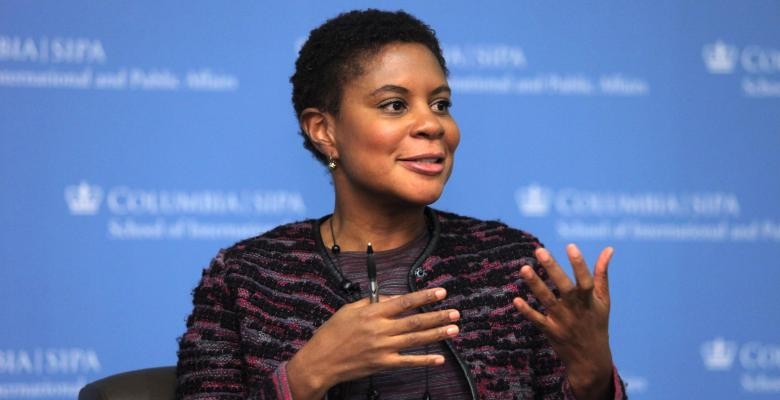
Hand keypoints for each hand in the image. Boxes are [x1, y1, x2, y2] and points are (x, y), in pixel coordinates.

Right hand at [287, 288, 460, 399]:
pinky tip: (439, 358)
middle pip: (415, 320)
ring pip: (416, 339)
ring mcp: (383, 348)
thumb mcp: (349, 310)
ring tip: (454, 329)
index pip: (404, 302)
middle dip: (438, 315)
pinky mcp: (383, 364)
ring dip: (437, 334)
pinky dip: (425, 360)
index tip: (441, 292)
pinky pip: (408, 361)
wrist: (321, 361)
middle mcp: (381, 329)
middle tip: (455, 312)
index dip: (424, 297)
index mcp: (373, 313)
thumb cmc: (332, 333)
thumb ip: (371, 302)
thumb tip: (391, 297)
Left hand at [512, 244, 614, 399]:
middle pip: (564, 287)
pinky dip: (527, 311)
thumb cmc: (597, 323)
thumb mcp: (603, 300)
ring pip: (547, 301)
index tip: (570, 246)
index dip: (579, 264)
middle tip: (540, 251)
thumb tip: (609, 249)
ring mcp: (562, 321)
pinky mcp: (551, 331)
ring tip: (523, 268)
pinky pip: (537, 320)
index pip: (585, 280)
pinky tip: (515, 300)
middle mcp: (576, 309)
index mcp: (590, 300)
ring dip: (535, 285)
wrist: (590, 360)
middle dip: (552, 269)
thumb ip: (602, 274)